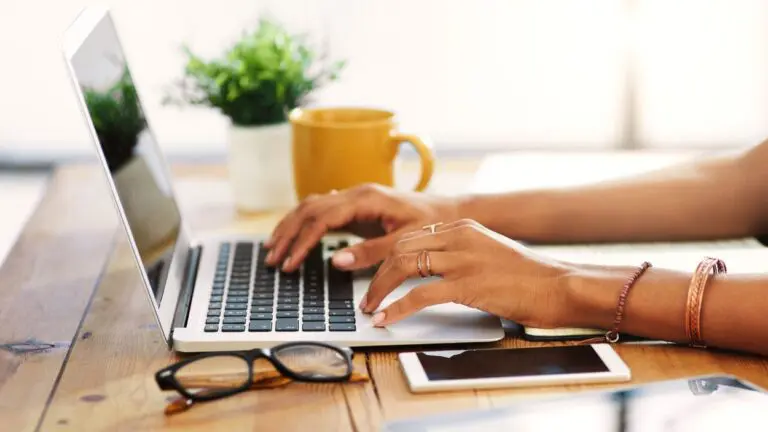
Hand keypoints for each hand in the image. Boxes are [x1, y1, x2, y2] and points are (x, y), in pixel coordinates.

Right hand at [265, 184, 460, 271]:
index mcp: (366, 198)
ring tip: (274, 249)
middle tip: (272, 259)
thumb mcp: (405, 242)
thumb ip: (372, 252)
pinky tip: (294, 235)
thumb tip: (337, 261)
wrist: (450, 212)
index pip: (321, 218)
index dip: (302, 242)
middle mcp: (356, 193)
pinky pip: (322, 210)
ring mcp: (355, 197)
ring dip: (290, 226)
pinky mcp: (357, 206)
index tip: (290, 263)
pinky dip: (304, 223)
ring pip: (311, 206)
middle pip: (309, 209)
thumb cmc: (433, 224)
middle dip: (288, 234)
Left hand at [361, 219, 572, 327]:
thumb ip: (459, 254)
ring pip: (404, 266)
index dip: (386, 257)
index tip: (375, 275)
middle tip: (367, 296)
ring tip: (370, 308)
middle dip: (377, 274)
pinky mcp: (468, 284)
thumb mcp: (488, 252)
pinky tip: (386, 319)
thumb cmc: (527, 276)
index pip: (410, 236)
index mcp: (462, 227)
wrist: (558, 286)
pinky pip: (419, 295)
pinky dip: (397, 308)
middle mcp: (459, 237)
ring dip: (380, 289)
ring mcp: (463, 259)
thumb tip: (429, 271)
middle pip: (401, 248)